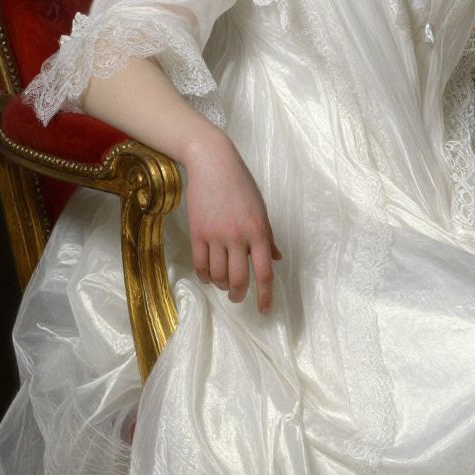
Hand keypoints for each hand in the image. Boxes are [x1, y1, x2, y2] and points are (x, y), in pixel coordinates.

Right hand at [182, 135, 282, 312]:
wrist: (213, 164)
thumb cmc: (241, 184)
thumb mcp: (261, 209)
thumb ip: (268, 236)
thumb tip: (277, 258)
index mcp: (259, 230)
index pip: (264, 272)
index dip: (265, 295)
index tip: (265, 310)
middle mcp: (239, 236)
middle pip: (239, 279)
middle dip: (240, 295)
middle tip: (239, 298)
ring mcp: (216, 235)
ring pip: (218, 275)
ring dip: (221, 285)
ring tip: (224, 284)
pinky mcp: (197, 232)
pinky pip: (200, 264)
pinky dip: (205, 276)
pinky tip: (208, 276)